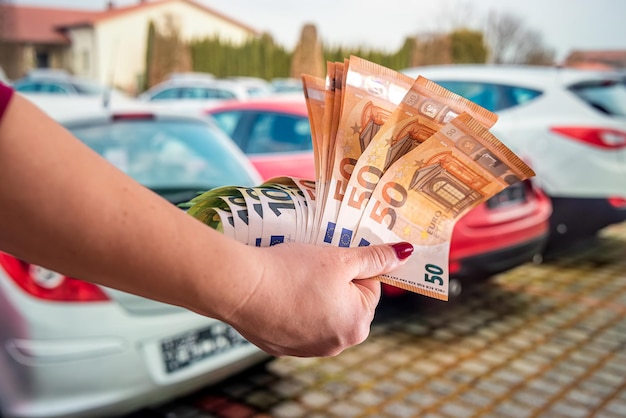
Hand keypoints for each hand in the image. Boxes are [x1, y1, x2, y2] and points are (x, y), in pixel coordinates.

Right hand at [223, 242, 412, 356]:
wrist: (241, 287)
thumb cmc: (293, 271)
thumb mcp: (340, 258)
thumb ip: (375, 257)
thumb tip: (405, 253)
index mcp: (357, 325)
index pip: (369, 288)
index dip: (352, 267)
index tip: (334, 256)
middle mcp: (336, 344)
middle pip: (346, 303)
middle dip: (334, 283)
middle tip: (313, 264)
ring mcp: (307, 349)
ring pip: (321, 313)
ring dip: (314, 295)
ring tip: (294, 276)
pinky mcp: (282, 346)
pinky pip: (296, 322)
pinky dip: (292, 307)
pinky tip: (279, 292)